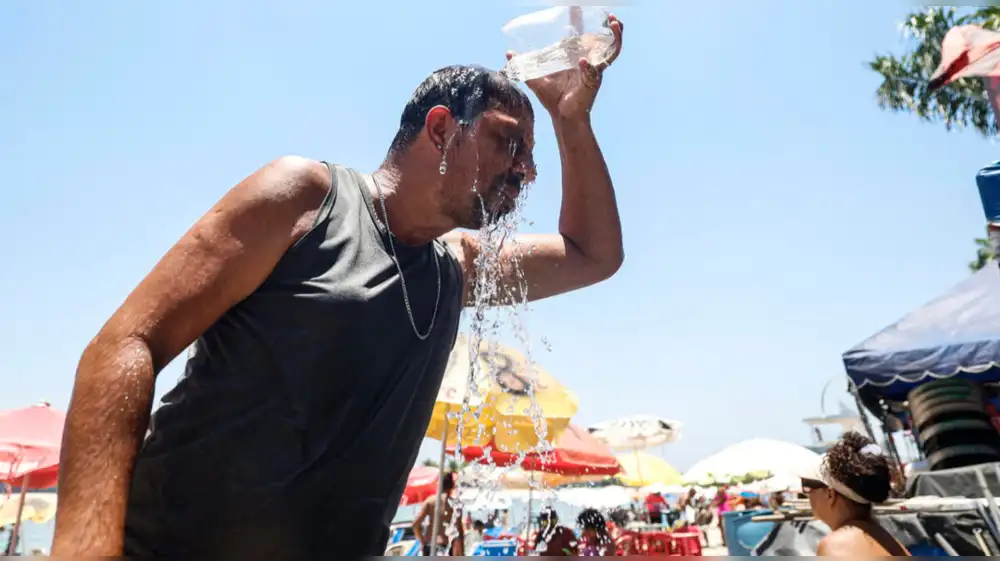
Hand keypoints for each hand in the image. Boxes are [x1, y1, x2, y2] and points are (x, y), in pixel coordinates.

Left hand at [507, 13, 623, 119]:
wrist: (562, 117)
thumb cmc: (552, 99)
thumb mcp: (535, 79)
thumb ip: (524, 66)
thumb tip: (508, 54)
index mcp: (575, 57)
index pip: (579, 34)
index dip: (578, 20)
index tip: (575, 6)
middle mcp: (587, 61)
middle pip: (604, 39)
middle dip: (612, 27)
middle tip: (610, 15)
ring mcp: (594, 70)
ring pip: (612, 50)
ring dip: (616, 37)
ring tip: (615, 25)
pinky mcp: (594, 82)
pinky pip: (597, 70)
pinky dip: (590, 66)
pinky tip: (584, 61)